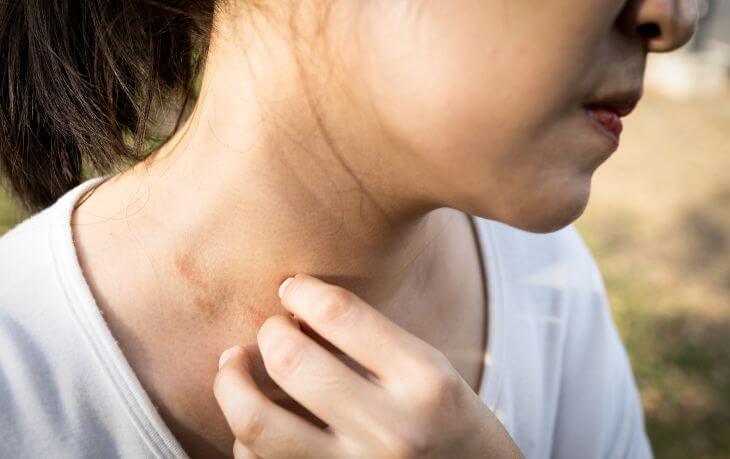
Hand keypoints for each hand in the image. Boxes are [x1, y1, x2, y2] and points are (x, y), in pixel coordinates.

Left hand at [213, 273, 522, 457]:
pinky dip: (246, 437)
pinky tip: (256, 420)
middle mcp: (390, 429)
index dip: (299, 290)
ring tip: (233, 364)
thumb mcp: (431, 369)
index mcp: (423, 381)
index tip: (291, 289)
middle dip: (268, 332)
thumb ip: (370, 341)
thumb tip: (293, 313)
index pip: (337, 313)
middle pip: (290, 360)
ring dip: (231, 383)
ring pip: (257, 423)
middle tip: (273, 329)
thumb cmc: (449, 422)